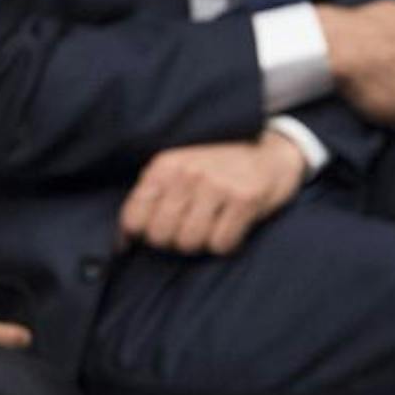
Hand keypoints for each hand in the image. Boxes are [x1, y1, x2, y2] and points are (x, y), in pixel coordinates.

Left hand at [118, 133, 304, 255]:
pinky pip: (221, 243)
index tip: (155, 229)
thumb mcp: (177, 169)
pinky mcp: (246, 199)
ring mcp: (218, 185)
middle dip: (171, 241)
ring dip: (199, 243)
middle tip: (187, 228)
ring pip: (189, 242)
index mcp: (164, 165)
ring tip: (210, 225)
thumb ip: (149, 198)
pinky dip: (224, 243)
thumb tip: (121, 243)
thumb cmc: (216, 167)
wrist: (273, 151)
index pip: (133, 218)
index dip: (142, 233)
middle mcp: (188, 173)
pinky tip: (230, 226)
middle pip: (160, 235)